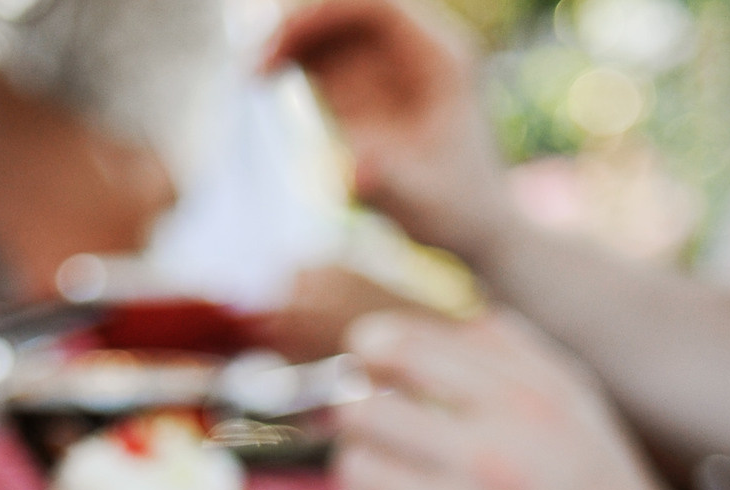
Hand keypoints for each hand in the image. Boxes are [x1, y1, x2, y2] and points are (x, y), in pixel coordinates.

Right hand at [265, 0, 513, 257]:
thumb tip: (353, 171)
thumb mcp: (424, 205)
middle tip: (254, 65)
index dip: (326, 12)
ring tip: (252, 73)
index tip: (282, 41)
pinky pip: (327, 55)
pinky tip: (263, 79)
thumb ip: (389, 184)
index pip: (378, 7)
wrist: (477, 227)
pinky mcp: (372, 85)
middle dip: (299, 26)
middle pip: (348, 10)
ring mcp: (392, 65)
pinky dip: (294, 59)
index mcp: (441, 59)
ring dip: (290, 41)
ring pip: (332, 29)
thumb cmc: (458, 213)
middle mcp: (417, 50)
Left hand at [333, 309, 697, 489]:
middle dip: (362, 406)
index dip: (372, 345)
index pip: (404, 352)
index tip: (369, 353)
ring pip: (354, 469)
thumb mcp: (569, 390)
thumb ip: (499, 343)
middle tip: (380, 415)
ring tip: (400, 466)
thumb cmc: (592, 479)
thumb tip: (410, 327)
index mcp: (522, 406)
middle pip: (363, 412)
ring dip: (367, 460)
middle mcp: (486, 464)